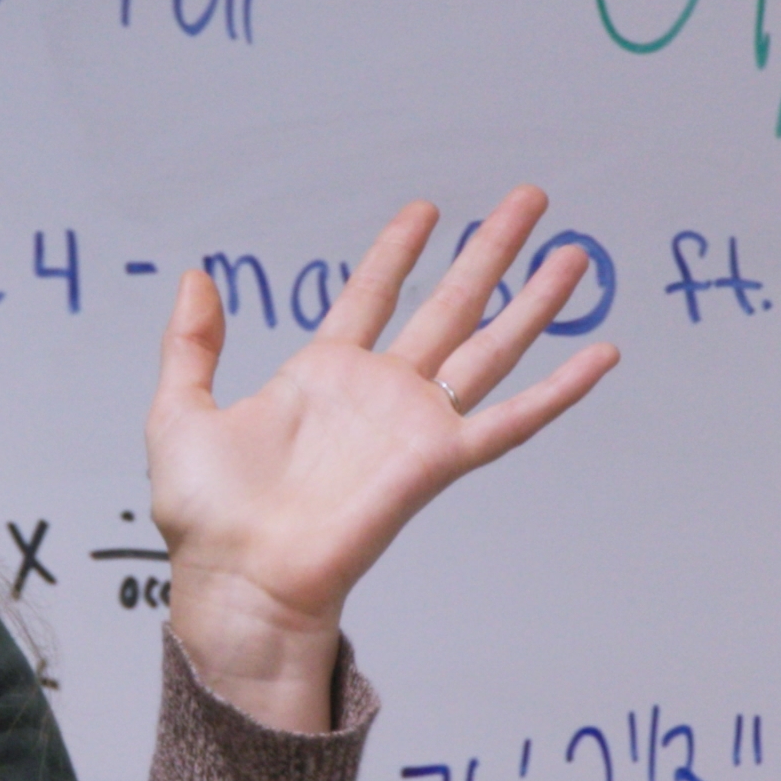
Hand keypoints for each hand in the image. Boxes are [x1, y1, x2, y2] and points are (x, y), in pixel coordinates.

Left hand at [148, 187, 618, 730]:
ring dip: (535, 302)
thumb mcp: (179, 413)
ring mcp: (413, 425)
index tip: (427, 209)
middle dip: (490, 252)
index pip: (371, 293)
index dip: (398, 250)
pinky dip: (559, 391)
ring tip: (574, 252)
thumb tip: (196, 278)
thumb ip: (192, 345)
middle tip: (529, 201)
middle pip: (449, 306)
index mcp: (322, 376)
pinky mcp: (437, 461)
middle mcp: (378, 393)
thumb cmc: (207, 518)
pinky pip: (511, 421)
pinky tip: (601, 356)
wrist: (237, 579)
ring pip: (489, 348)